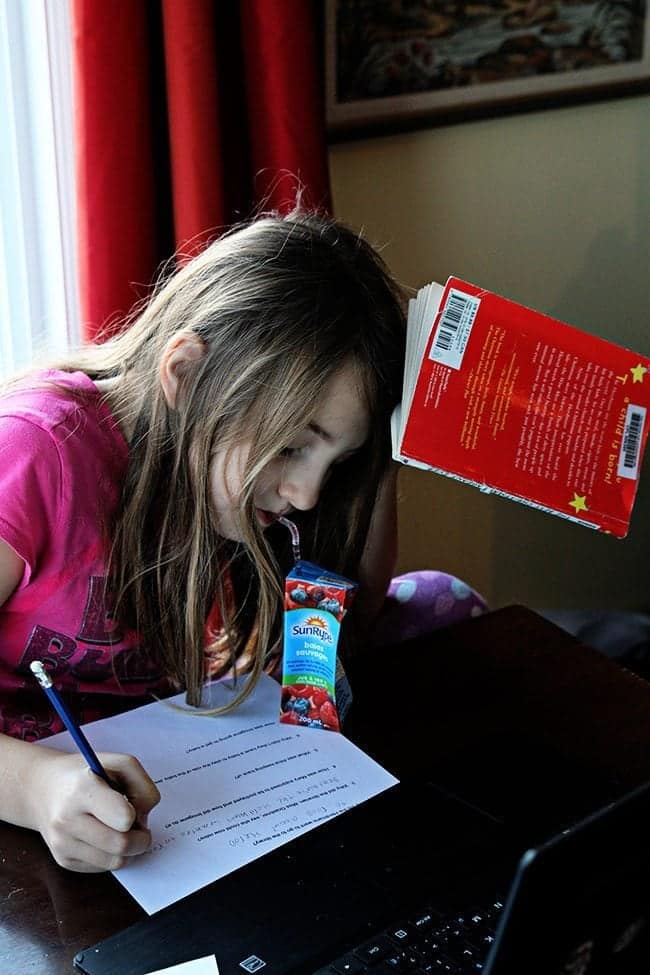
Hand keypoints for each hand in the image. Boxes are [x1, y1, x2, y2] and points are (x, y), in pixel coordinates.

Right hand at [33, 750, 160, 872]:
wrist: (42, 789)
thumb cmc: (87, 774)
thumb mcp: (118, 763)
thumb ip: (142, 785)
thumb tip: (144, 819)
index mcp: (82, 790)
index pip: (124, 818)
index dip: (135, 812)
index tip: (131, 804)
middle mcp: (67, 819)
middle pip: (122, 845)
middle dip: (141, 838)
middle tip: (138, 825)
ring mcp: (63, 843)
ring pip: (115, 862)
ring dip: (129, 849)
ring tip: (121, 829)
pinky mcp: (63, 860)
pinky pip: (103, 867)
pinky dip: (112, 854)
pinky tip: (105, 836)